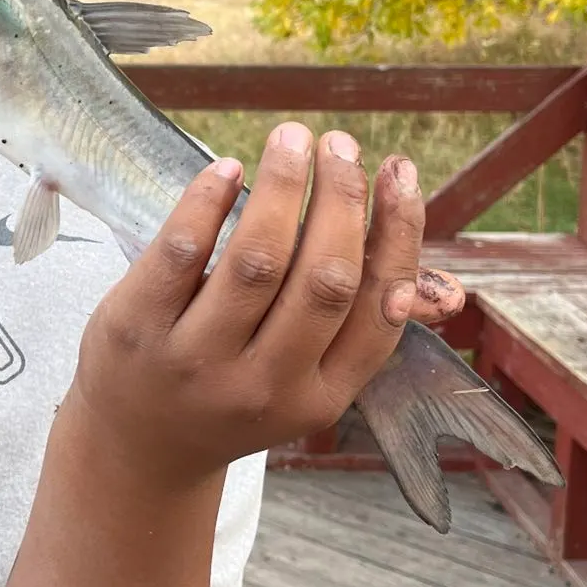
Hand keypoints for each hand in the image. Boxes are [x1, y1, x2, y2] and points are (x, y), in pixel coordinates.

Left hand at [70, 123, 433, 489]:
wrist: (139, 449)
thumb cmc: (235, 391)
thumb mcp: (302, 385)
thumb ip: (359, 330)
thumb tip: (449, 289)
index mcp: (320, 395)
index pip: (378, 307)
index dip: (398, 233)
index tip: (400, 170)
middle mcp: (264, 384)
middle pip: (323, 279)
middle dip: (342, 199)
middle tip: (341, 143)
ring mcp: (197, 359)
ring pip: (256, 260)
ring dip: (283, 186)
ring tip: (294, 137)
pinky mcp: (137, 328)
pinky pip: (180, 252)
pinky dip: (208, 202)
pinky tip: (227, 168)